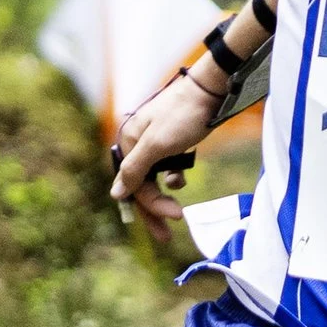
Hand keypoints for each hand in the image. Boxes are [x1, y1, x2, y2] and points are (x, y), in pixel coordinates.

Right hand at [110, 64, 227, 234]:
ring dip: (164, 196)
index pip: (133, 185)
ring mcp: (154, 142)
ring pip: (153, 179)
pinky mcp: (171, 141)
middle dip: (155, 210)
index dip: (151, 206)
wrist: (211, 89)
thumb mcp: (157, 145)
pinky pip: (166, 167)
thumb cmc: (183, 115)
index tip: (174, 219)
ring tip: (178, 211)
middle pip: (141, 185)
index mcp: (128, 142)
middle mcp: (137, 143)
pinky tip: (181, 179)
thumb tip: (115, 194)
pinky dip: (173, 177)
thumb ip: (135, 170)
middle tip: (167, 237)